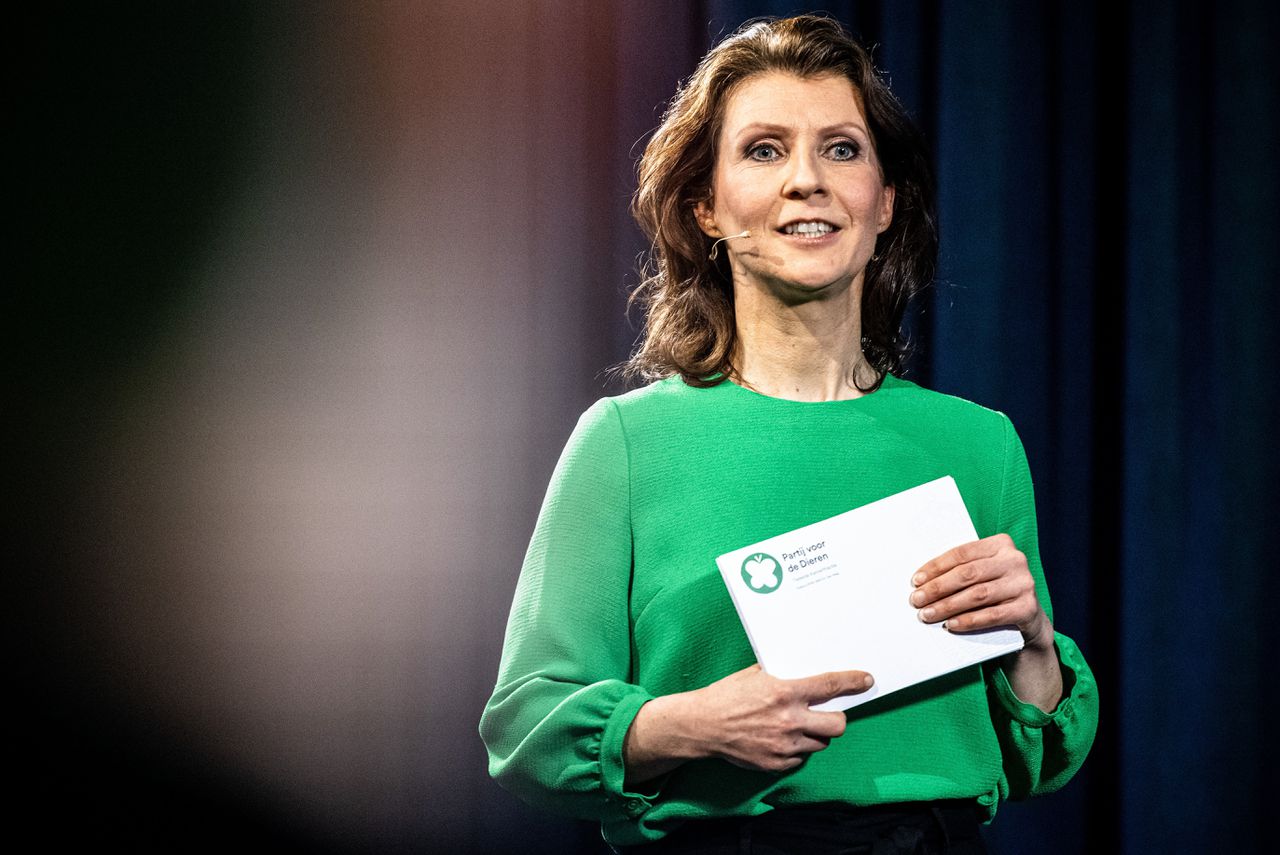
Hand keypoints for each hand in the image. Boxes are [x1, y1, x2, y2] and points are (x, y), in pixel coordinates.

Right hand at [623, 664, 872, 781]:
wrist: (702, 725)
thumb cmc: (726, 695)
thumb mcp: (755, 675)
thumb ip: (782, 675)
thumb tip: (805, 670)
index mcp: (785, 693)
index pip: (830, 686)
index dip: (853, 682)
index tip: (867, 680)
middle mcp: (789, 720)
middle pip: (837, 725)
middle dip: (837, 718)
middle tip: (827, 713)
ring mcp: (784, 745)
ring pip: (820, 743)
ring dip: (814, 734)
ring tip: (797, 726)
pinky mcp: (776, 764)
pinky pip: (800, 758)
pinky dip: (796, 750)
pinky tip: (781, 739)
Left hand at [909, 533, 1051, 649]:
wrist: (1028, 616)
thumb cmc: (995, 589)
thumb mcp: (983, 572)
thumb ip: (962, 570)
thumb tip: (923, 582)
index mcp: (1001, 544)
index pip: (961, 554)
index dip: (936, 567)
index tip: (916, 581)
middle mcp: (1015, 560)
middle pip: (968, 574)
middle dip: (938, 588)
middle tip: (917, 600)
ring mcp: (1024, 583)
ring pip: (978, 594)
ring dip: (948, 606)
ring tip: (928, 614)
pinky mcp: (1027, 608)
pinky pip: (992, 615)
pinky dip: (968, 620)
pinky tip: (951, 624)